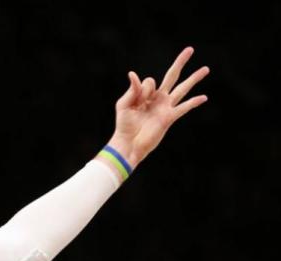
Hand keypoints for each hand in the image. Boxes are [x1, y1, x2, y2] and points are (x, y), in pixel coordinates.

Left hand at [107, 47, 208, 168]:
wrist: (128, 143)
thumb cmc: (124, 125)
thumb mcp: (123, 105)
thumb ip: (131, 90)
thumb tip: (133, 74)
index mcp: (146, 95)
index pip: (150, 81)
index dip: (143, 88)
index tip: (137, 101)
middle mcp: (159, 99)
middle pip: (172, 76)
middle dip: (180, 62)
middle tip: (190, 49)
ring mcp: (166, 107)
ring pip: (182, 89)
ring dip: (194, 79)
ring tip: (205, 69)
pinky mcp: (169, 118)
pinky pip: (184, 108)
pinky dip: (193, 102)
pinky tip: (204, 97)